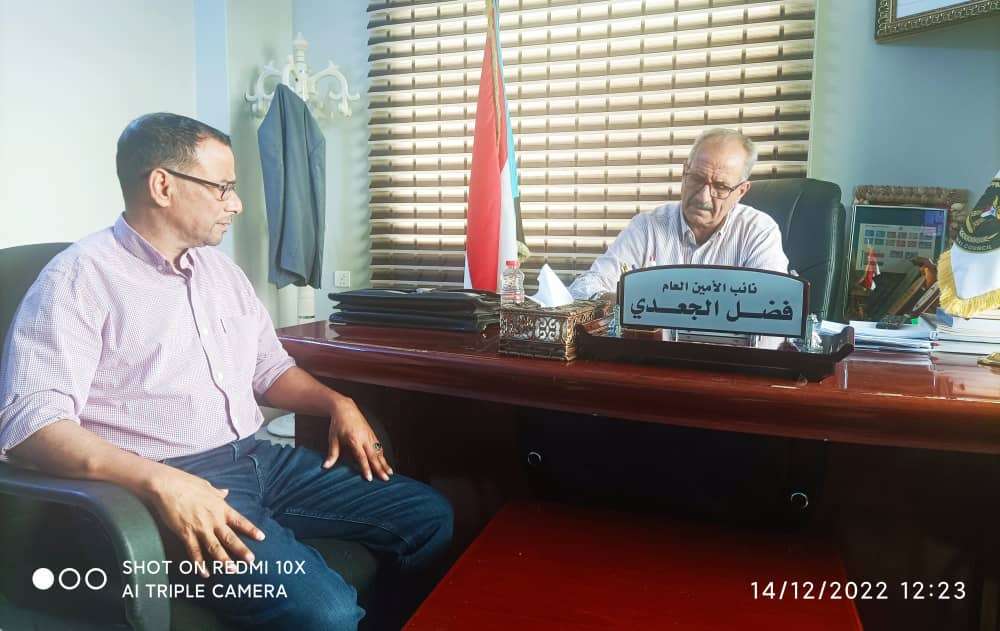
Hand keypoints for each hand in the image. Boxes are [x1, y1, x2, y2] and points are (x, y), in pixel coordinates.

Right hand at [146, 465, 264, 576]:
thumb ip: (217, 493)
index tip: (262, 538)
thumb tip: (226, 492)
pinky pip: (194, 552)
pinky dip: (199, 564)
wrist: (168, 486)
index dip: (251, 530)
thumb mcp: (206, 486)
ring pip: (215, 548)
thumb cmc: (187, 483)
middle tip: (251, 561)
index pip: (240, 521)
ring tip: (232, 571)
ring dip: (224, 561)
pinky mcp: (186, 533)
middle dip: (241, 550)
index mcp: (220, 507)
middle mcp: (213, 519)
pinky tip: (204, 573)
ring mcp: (200, 528)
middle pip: (230, 538)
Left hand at [322, 395, 392, 481]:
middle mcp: (364, 438)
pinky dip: (383, 455)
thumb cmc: (338, 424)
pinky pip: (379, 446)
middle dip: (380, 468)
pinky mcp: (372, 434)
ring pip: (379, 451)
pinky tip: (385, 462)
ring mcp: (370, 436)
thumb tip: (325, 466)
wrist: (346, 408)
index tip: (369, 478)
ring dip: (385, 463)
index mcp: (354, 440)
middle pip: (374, 456)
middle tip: (386, 479)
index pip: (361, 457)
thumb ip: (332, 454)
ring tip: (390, 473)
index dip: (366, 468)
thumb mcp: (333, 438)